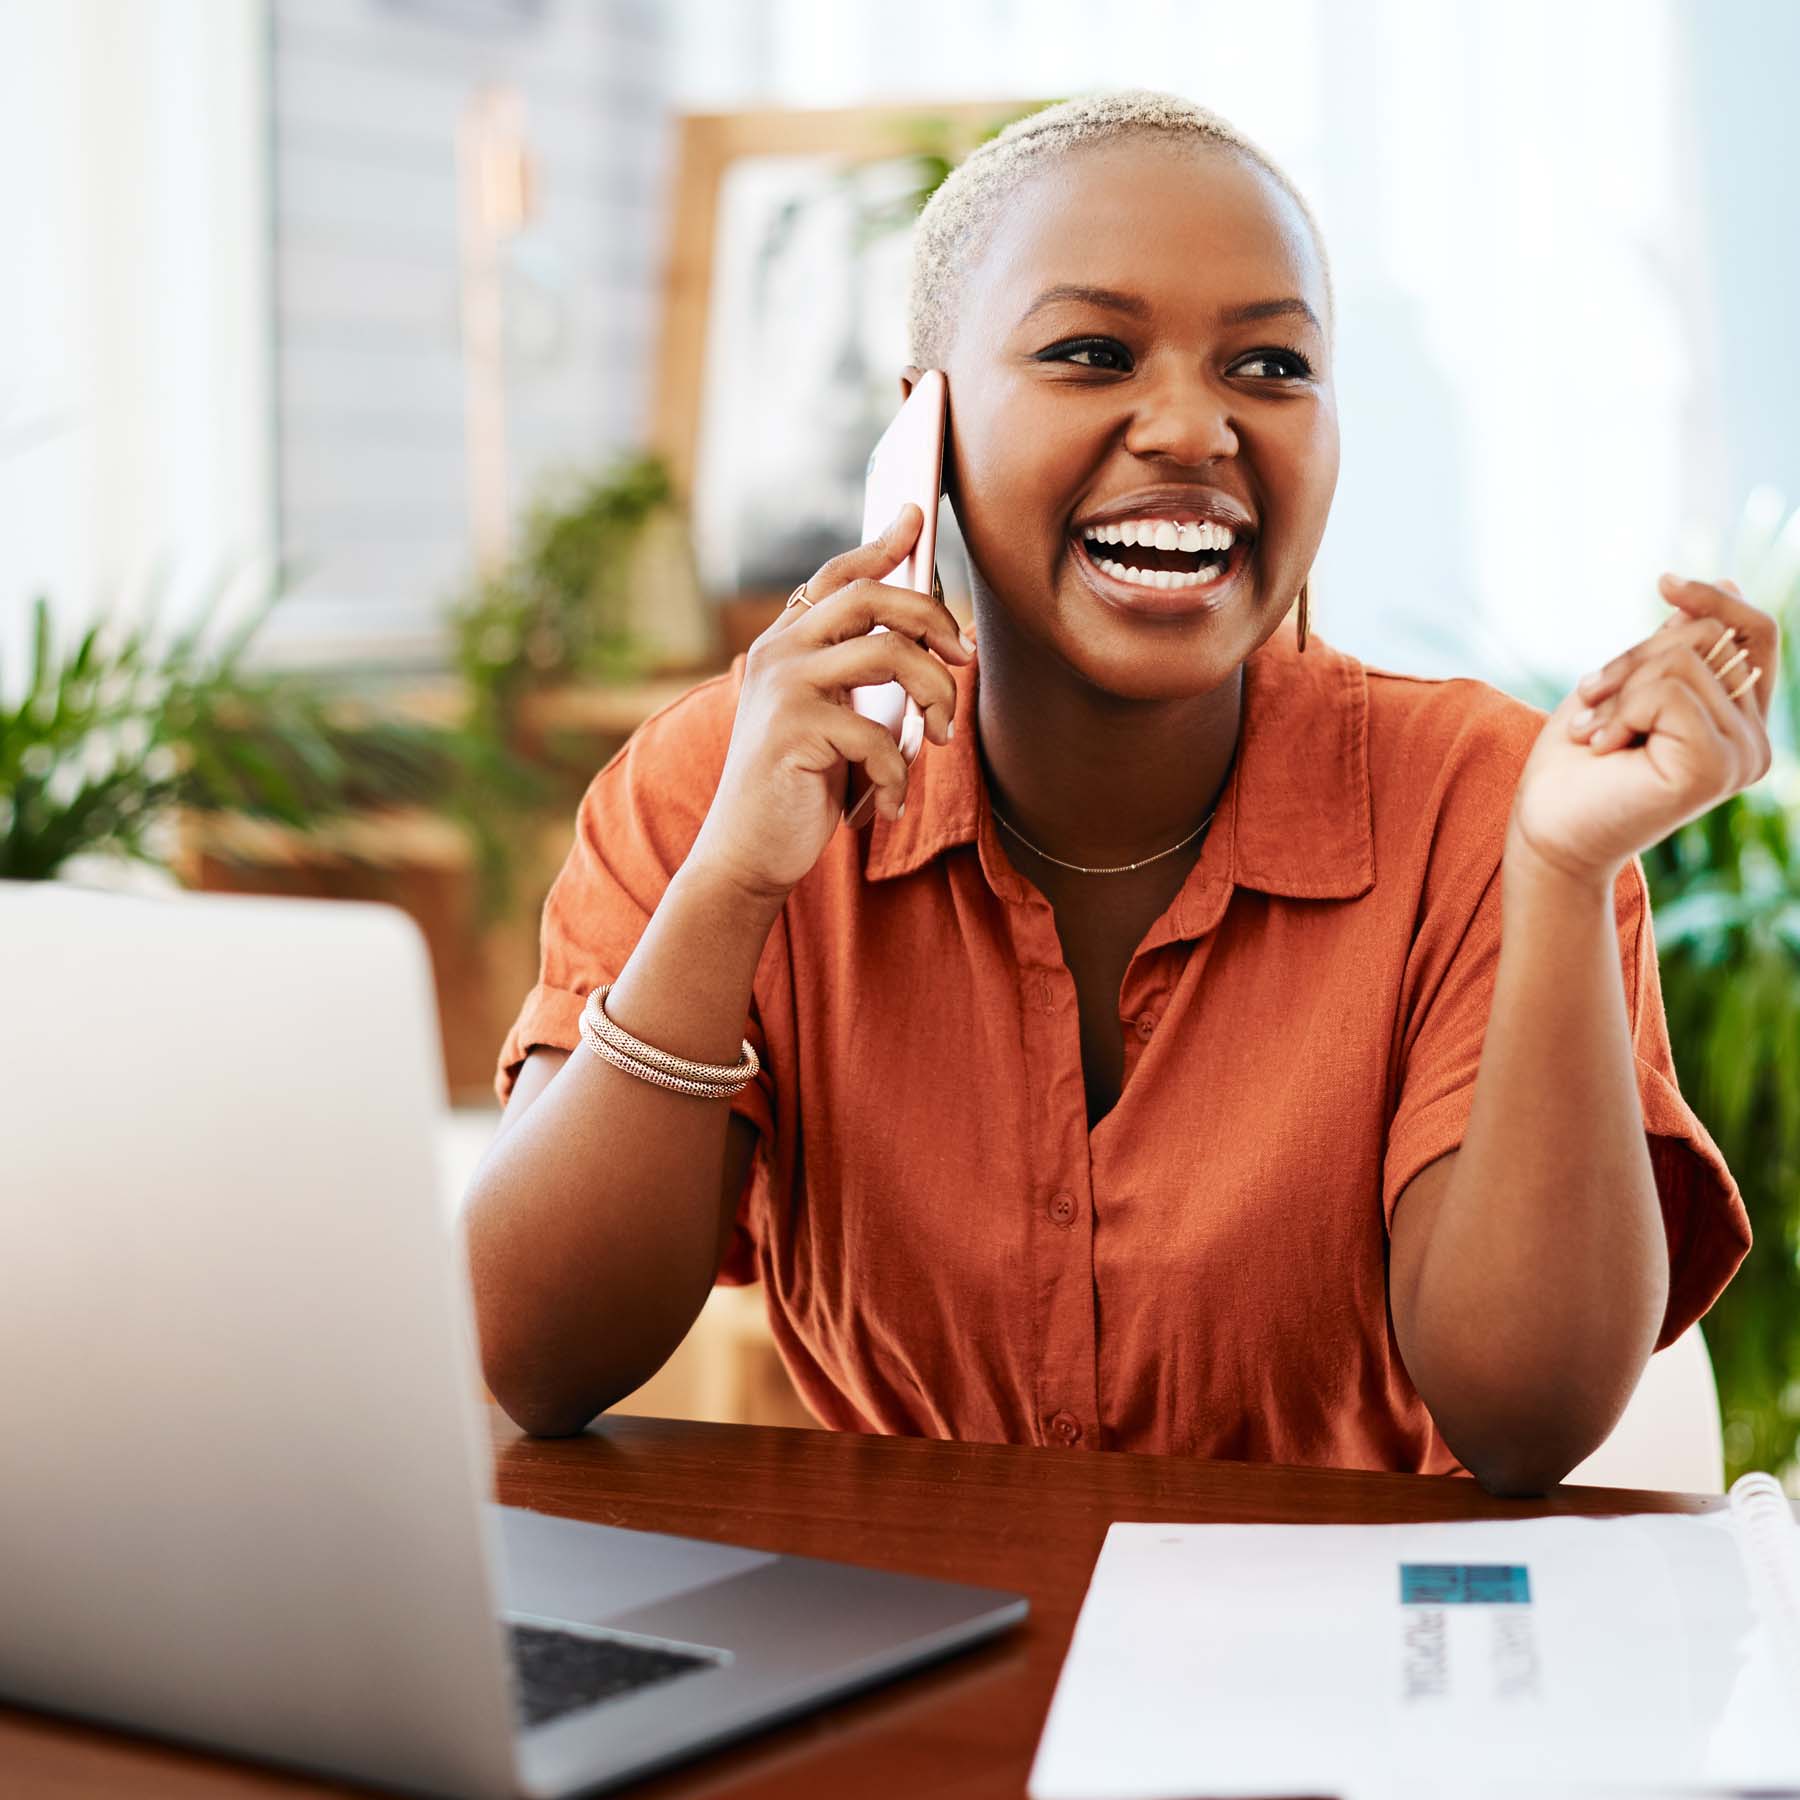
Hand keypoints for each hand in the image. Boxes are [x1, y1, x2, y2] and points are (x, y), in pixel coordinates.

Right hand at [688, 503, 973, 905]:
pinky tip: (892, 804)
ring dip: (936, 696)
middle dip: (934, 619)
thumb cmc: (800, 787)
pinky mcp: (793, 729)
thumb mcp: (832, 719)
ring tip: (943, 738)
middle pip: (873, 597)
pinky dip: (900, 775)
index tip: (916, 516)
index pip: (838, 576)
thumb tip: (929, 643)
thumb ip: (859, 677)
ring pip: (890, 653)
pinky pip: (879, 734)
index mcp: (785, 643)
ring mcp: (782, 686)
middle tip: (965, 657)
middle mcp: (778, 652)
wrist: (748, 852)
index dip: (880, 544)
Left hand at [1507, 574, 1779, 889]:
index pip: (1755, 633)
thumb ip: (1678, 646)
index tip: (1662, 582)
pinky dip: (1622, 709)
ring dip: (1618, 688)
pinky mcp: (1717, 767)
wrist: (1546, 830)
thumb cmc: (1579, 762)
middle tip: (1589, 696)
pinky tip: (1604, 746)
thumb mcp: (1628, 685)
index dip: (1714, 599)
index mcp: (1740, 717)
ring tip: (1593, 731)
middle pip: (1710, 636)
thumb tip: (1726, 582)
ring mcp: (1742, 755)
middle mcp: (1753, 739)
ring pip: (1683, 661)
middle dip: (1634, 655)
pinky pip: (1670, 693)